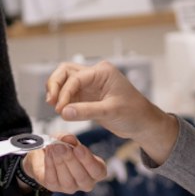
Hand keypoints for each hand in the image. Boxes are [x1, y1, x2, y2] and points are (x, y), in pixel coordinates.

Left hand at [20, 134, 107, 193]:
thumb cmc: (64, 147)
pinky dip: (49, 164)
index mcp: (96, 171)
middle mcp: (85, 183)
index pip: (98, 171)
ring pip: (67, 181)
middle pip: (82, 177)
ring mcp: (70, 187)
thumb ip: (69, 138)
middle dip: (71, 160)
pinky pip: (52, 179)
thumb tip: (68, 139)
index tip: (79, 148)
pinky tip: (48, 153)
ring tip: (54, 147)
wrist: (45, 154)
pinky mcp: (54, 187)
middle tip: (61, 147)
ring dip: (59, 162)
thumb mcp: (67, 139)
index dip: (88, 161)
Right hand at [45, 60, 177, 163]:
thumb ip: (87, 111)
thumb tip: (63, 111)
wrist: (143, 123)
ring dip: (56, 91)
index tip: (60, 108)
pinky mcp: (87, 96)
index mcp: (103, 72)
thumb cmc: (134, 113)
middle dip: (55, 85)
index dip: (65, 92)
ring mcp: (90, 85)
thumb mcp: (111, 111)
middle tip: (51, 102)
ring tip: (54, 106)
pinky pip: (69, 93)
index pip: (75, 77)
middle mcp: (94, 74)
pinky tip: (60, 110)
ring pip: (64, 80)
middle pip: (65, 71)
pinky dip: (62, 100)